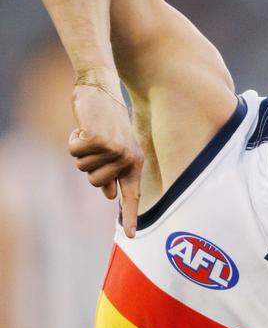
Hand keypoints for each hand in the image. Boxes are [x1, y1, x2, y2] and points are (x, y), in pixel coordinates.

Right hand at [69, 78, 142, 237]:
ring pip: (83, 167)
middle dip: (87, 165)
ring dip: (80, 150)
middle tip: (95, 143)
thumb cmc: (105, 122)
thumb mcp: (112, 149)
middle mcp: (128, 159)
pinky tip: (84, 126)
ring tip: (92, 133)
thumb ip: (112, 173)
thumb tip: (111, 196)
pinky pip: (75, 151)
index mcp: (134, 164)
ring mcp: (115, 150)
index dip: (130, 217)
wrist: (101, 91)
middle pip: (96, 182)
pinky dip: (73, 138)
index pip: (132, 196)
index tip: (131, 237)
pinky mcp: (100, 140)